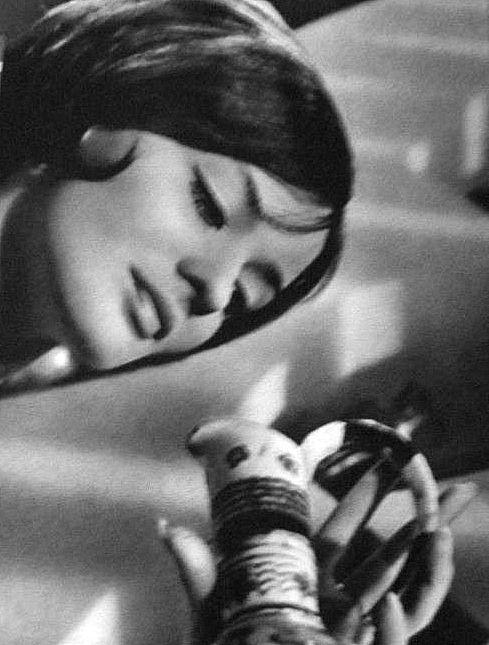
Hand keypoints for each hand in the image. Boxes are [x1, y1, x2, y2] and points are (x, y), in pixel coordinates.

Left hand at [158, 474, 475, 644]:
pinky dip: (395, 630)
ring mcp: (352, 631)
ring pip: (407, 595)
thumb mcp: (213, 611)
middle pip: (390, 555)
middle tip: (450, 489)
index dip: (366, 493)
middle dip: (421, 522)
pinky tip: (389, 605)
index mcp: (309, 576)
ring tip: (437, 531)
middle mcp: (338, 600)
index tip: (383, 460)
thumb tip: (165, 525)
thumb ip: (197, 570)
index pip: (346, 527)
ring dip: (426, 567)